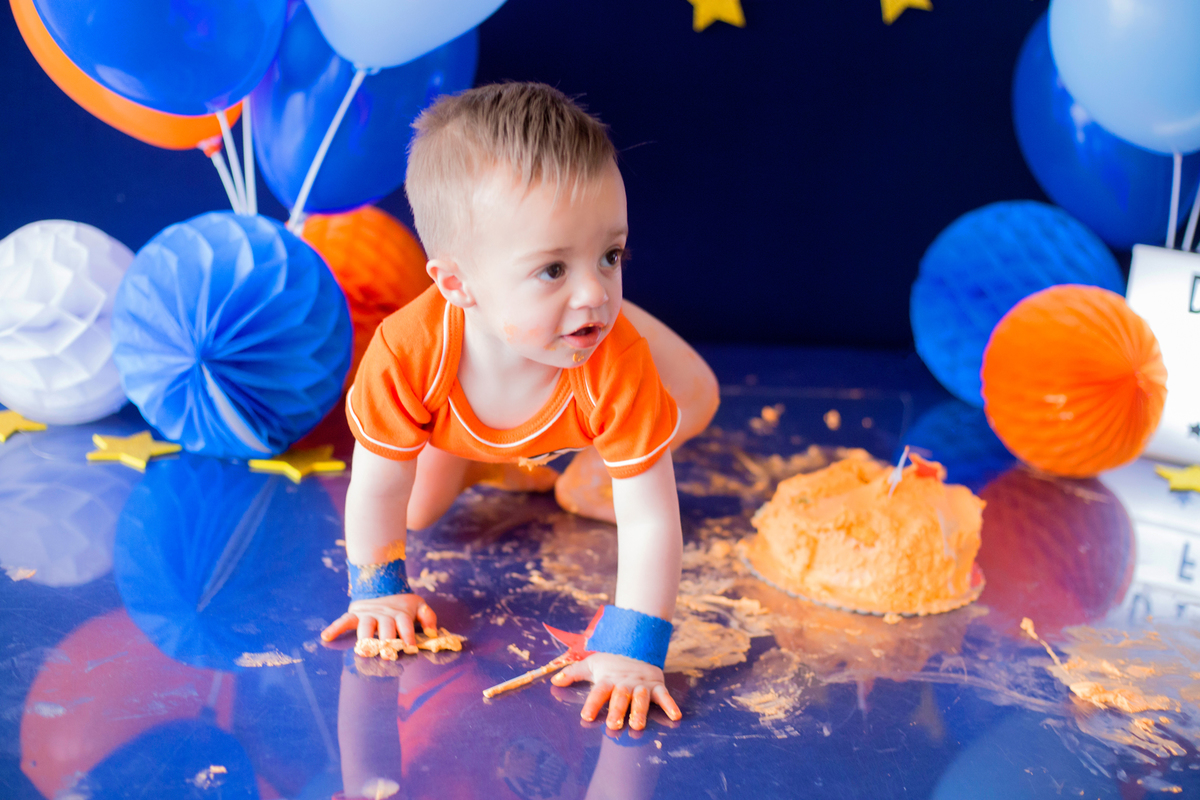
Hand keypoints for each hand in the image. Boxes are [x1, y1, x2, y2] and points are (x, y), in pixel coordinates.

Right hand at [320, 593, 437, 647]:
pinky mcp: (355, 614)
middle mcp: (384, 614)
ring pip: (365, 626)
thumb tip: (433, 633)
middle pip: (385, 627)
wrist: (381, 585)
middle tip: (388, 654)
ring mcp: (368, 614)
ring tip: (363, 650)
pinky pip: (344, 620)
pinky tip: (326, 636)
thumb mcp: (419, 605)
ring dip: (364, 638)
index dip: (408, 636)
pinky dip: (334, 627)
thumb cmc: (403, 604)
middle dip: (387, 640)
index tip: (411, 649)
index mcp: (400, 613)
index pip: (405, 625)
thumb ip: (428, 617)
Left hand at [551, 652, 681, 730]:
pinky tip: (675, 716)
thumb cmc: (611, 661)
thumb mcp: (592, 664)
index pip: (599, 691)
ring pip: (641, 698)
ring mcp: (642, 684)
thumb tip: (554, 681)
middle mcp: (625, 683)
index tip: (586, 716)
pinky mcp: (657, 686)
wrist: (637, 645)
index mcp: (608, 679)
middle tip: (613, 724)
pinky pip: (664, 696)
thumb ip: (573, 673)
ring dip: (640, 711)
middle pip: (621, 697)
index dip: (593, 703)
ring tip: (638, 725)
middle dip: (617, 710)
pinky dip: (670, 705)